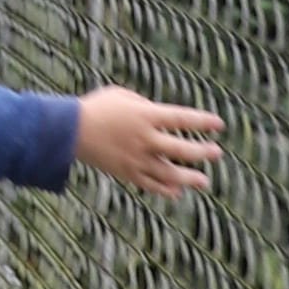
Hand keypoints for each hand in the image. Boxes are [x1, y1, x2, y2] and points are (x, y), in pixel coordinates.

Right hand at [75, 87, 220, 198]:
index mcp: (145, 115)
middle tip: (217, 154)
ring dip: (188, 178)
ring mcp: (136, 159)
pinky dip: (165, 189)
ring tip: (204, 182)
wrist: (69, 131)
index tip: (219, 125)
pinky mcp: (126, 173)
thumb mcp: (124, 96)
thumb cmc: (98, 107)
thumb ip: (147, 108)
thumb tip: (164, 120)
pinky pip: (150, 184)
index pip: (181, 119)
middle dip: (201, 152)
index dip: (202, 122)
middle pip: (180, 149)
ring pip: (168, 172)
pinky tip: (177, 192)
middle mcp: (144, 139)